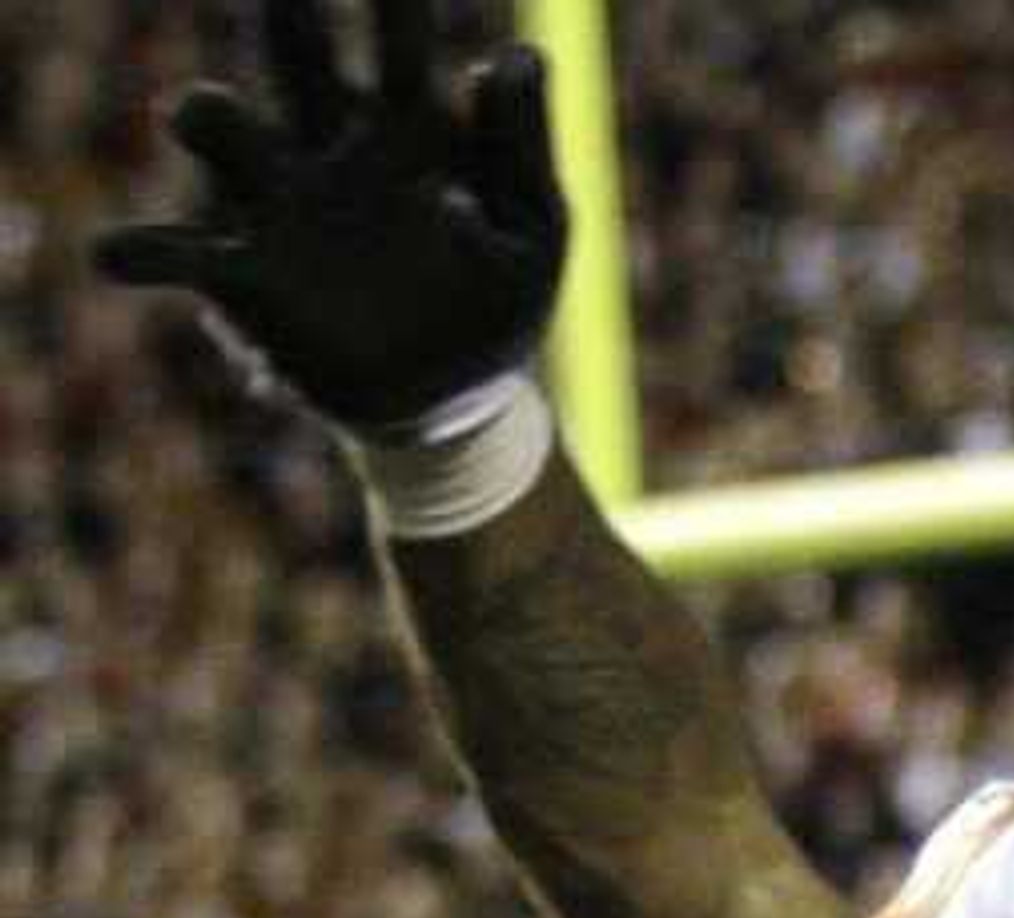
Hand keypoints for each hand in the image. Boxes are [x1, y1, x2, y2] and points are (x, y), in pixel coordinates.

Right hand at [96, 0, 566, 437]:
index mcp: (405, 131)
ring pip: (229, 135)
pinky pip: (178, 253)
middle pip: (294, 58)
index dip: (395, 3)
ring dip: (208, 117)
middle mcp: (328, 149)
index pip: (399, 46)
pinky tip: (110, 255)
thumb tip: (521, 55)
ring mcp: (278, 207)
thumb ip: (524, 150)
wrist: (447, 410)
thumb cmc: (489, 307)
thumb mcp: (532, 236)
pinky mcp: (243, 277)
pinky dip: (143, 252)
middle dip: (285, 14)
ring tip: (193, 109)